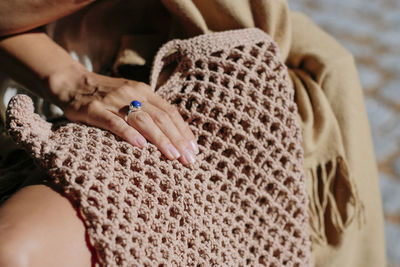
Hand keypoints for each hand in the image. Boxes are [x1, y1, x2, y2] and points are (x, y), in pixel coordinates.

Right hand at [49, 69, 197, 165]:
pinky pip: (114, 122)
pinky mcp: (95, 109)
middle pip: (161, 118)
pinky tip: (141, 146)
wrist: (72, 83)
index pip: (170, 112)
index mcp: (144, 92)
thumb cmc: (106, 96)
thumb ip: (148, 111)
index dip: (184, 131)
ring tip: (173, 155)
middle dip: (177, 139)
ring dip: (160, 139)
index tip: (194, 149)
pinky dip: (129, 133)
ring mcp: (114, 101)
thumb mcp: (131, 98)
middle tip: (188, 159)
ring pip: (142, 120)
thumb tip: (172, 135)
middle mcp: (133, 94)